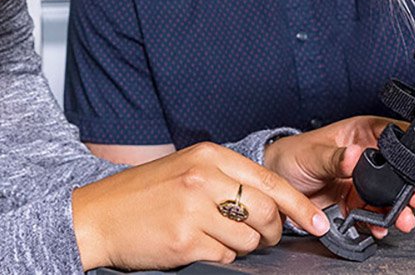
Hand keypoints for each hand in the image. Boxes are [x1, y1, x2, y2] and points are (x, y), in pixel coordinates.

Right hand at [72, 142, 328, 270]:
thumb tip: (273, 204)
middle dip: (270, 231)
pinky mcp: (185, 241)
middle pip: (266, 212)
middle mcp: (203, 178)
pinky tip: (194, 245)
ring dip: (240, 247)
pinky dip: (217, 257)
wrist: (95, 216)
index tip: (319, 222)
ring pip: (249, 241)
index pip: (270, 181)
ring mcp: (194, 210)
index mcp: (208, 156)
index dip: (300, 206)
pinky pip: (224, 258)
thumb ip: (227, 180)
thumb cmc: (142, 196)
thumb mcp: (186, 169)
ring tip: (211, 237)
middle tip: (259, 236)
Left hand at [263, 116, 414, 238]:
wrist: (275, 187)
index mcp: (361, 134)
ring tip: (402, 217)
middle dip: (408, 186)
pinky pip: (372, 214)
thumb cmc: (291, 157)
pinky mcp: (355, 203)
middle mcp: (366, 157)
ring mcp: (362, 182)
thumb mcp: (312, 154)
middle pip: (397, 170)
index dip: (408, 150)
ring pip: (388, 195)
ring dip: (397, 208)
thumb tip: (354, 156)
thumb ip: (334, 158)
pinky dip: (378, 222)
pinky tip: (380, 226)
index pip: (393, 136)